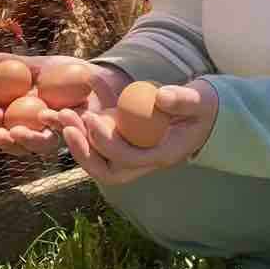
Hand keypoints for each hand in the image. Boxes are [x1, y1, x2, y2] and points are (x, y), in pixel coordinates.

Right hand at [0, 53, 130, 158]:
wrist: (103, 76)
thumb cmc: (69, 71)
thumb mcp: (42, 65)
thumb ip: (16, 64)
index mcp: (27, 116)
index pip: (3, 122)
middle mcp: (41, 131)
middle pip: (19, 142)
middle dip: (8, 139)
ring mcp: (61, 137)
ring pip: (43, 146)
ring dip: (32, 139)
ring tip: (23, 128)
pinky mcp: (82, 139)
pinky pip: (71, 137)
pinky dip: (62, 126)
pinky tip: (56, 114)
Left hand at [52, 79, 218, 185]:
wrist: (206, 113)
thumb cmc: (204, 107)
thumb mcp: (201, 101)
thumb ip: (184, 100)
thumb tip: (161, 97)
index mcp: (162, 155)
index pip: (128, 159)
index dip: (106, 142)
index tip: (91, 118)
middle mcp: (145, 160)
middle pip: (108, 171)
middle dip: (84, 153)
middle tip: (67, 125)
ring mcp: (133, 152)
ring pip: (99, 161)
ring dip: (78, 142)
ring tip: (63, 115)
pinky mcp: (125, 141)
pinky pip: (99, 143)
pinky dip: (83, 130)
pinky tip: (70, 110)